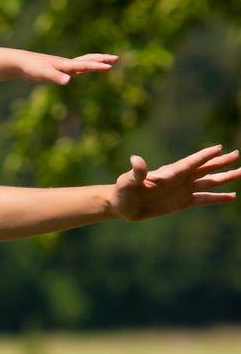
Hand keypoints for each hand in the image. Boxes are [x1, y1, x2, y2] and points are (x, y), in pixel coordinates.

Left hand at [18, 51, 118, 84]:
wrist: (20, 62)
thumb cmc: (31, 67)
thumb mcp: (44, 74)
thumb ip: (56, 77)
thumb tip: (69, 81)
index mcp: (66, 65)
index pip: (85, 65)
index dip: (98, 66)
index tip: (110, 66)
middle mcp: (67, 64)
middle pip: (88, 60)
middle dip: (102, 59)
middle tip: (116, 58)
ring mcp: (63, 66)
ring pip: (83, 63)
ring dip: (94, 62)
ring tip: (106, 63)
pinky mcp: (58, 70)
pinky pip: (75, 68)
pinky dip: (83, 68)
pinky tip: (82, 71)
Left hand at [111, 146, 239, 221]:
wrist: (123, 205)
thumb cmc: (124, 190)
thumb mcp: (128, 181)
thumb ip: (137, 172)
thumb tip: (136, 160)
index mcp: (169, 173)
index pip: (190, 163)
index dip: (203, 156)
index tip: (218, 148)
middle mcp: (179, 179)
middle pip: (204, 168)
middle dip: (221, 162)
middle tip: (236, 154)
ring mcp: (183, 189)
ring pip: (208, 182)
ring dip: (224, 178)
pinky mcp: (183, 201)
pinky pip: (204, 198)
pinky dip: (218, 198)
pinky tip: (232, 196)